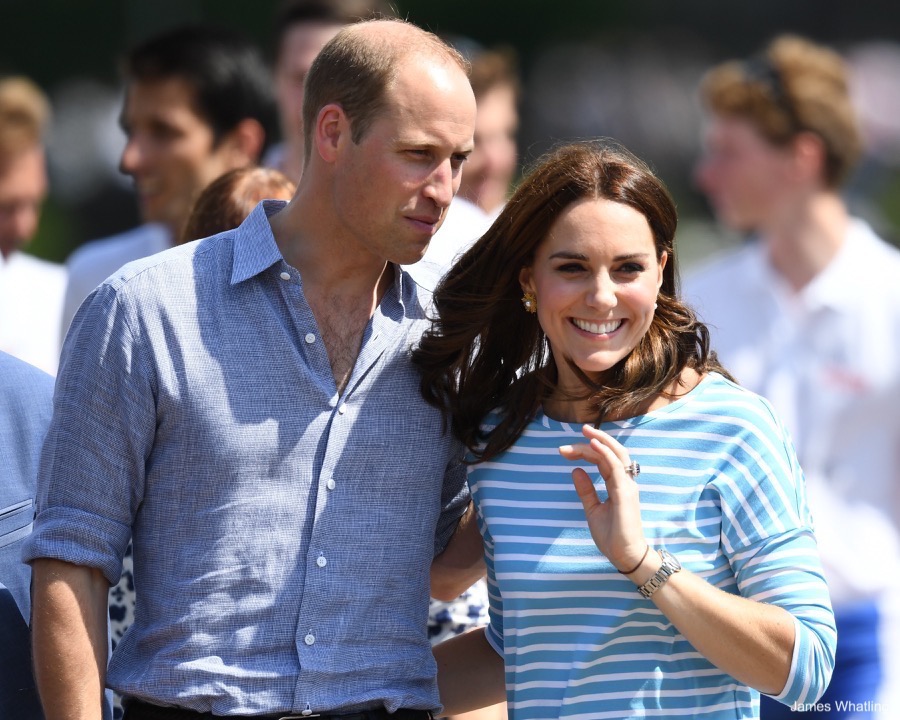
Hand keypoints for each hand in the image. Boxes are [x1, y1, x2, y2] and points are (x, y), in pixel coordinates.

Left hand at [559, 425, 647, 572]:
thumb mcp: (592, 509)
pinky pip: (616, 467)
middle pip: (610, 453)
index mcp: (617, 484)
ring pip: (615, 455)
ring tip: (586, 432)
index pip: (603, 460)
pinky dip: (605, 453)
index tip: (565, 450)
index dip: (586, 451)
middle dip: (594, 440)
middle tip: (578, 431)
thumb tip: (575, 470)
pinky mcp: (625, 492)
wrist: (624, 555)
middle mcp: (624, 481)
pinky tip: (593, 445)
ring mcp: (627, 485)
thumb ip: (586, 490)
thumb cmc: (612, 535)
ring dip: (600, 441)